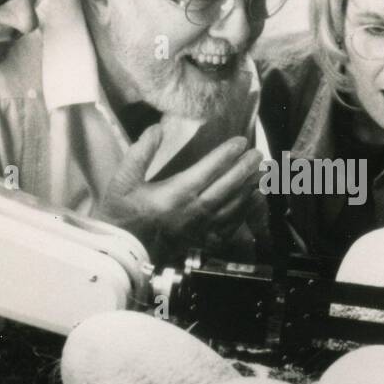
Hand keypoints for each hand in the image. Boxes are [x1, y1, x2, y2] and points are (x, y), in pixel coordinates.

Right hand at [95, 126, 263, 258]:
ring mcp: (200, 229)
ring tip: (262, 173)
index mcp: (175, 194)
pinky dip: (244, 213)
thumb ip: (141, 152)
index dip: (227, 154)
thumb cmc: (121, 216)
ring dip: (249, 188)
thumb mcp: (123, 180)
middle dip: (245, 168)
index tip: (241, 142)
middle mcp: (193, 211)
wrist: (122, 254)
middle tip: (258, 154)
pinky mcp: (202, 242)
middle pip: (227, 186)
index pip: (209, 169)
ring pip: (233, 206)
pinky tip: (253, 201)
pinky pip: (230, 227)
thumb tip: (156, 129)